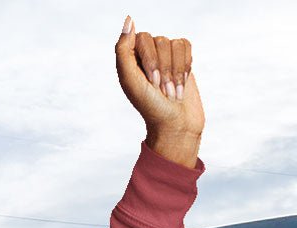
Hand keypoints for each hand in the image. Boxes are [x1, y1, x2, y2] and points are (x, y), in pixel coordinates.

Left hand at [115, 15, 203, 166]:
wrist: (175, 125)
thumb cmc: (151, 107)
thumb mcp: (131, 81)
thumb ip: (124, 51)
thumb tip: (129, 20)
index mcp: (130, 61)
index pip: (142, 39)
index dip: (150, 60)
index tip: (151, 83)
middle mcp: (146, 56)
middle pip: (160, 40)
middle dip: (164, 68)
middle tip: (161, 91)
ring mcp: (165, 56)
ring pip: (174, 43)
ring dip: (176, 71)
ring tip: (171, 92)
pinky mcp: (182, 59)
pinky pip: (186, 45)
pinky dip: (186, 66)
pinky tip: (181, 84)